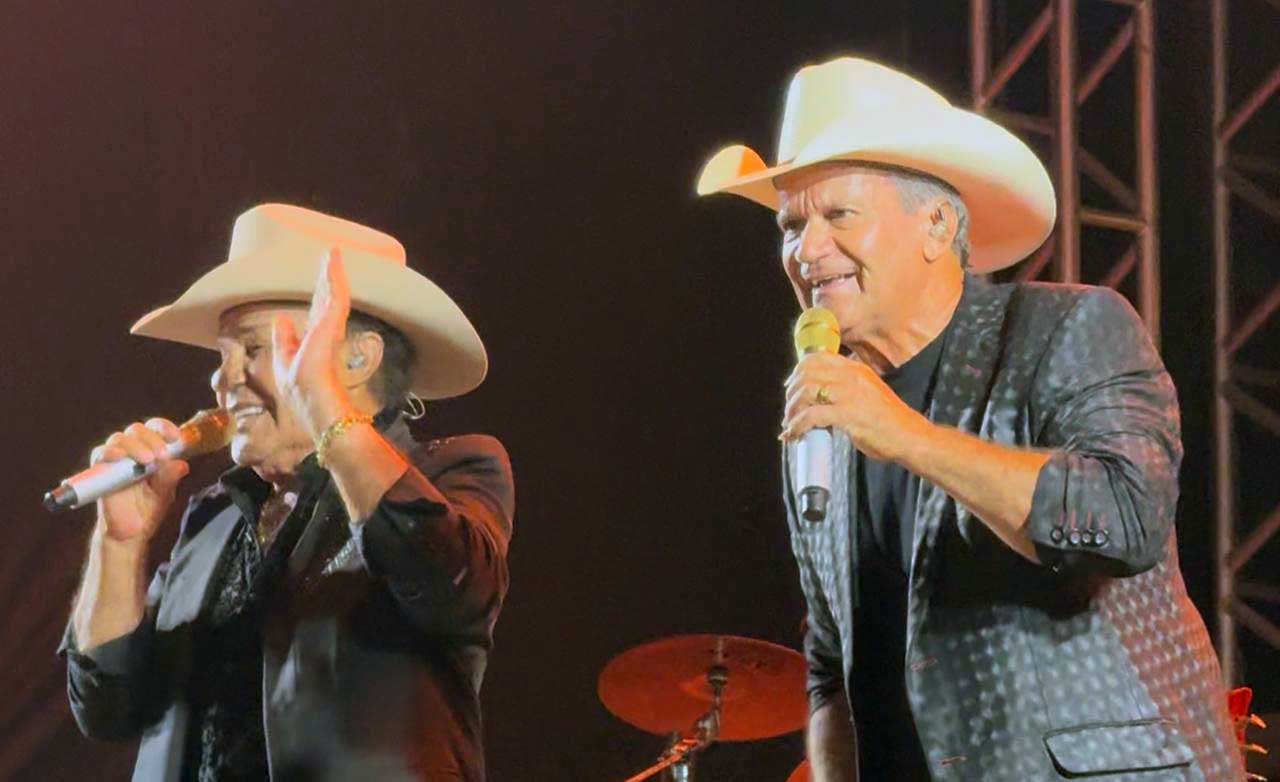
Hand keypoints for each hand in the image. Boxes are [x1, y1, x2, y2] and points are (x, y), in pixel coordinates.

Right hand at [92, 418, 189, 542]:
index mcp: (151, 450)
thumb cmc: (149, 508)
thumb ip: (170, 478)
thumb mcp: (164, 493)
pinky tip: (120, 456)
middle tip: (162, 455)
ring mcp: (115, 460)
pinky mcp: (100, 471)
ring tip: (148, 460)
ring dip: (135, 445)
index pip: (155, 429)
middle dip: (152, 438)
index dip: (164, 428)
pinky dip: (109, 452)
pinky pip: (100, 454)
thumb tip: (182, 465)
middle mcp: (132, 451)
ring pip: (119, 438)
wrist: (131, 532)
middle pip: (137, 430)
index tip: (176, 437)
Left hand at [271, 247, 356, 438]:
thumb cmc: (304, 394)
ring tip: (332, 253)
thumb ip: (284, 340)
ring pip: (332, 294)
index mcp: (316, 342)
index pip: (318, 314)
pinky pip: (335, 296)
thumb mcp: (285, 363)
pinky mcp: (331, 325)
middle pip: (326, 299)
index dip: (318, 297)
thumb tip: (281, 318)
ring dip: (332, 273)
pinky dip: (335, 277)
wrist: (318, 406)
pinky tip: (333, 261)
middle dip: (327, 278)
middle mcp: (325, 333)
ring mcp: (330, 328)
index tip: (319, 282)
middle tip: (330, 256)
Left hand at [781, 352, 926, 461]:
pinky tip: (795, 434)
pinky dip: (798, 425)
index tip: (791, 387)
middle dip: (792, 393)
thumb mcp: (868, 392)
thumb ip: (846, 388)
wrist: (910, 437)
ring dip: (792, 409)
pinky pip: (812, 416)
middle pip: (807, 372)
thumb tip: (819, 395)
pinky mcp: (849, 415)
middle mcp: (852, 377)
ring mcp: (850, 395)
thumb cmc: (888, 420)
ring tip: (790, 424)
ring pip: (807, 391)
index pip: (817, 358)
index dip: (798, 371)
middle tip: (789, 410)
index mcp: (856, 369)